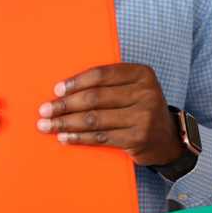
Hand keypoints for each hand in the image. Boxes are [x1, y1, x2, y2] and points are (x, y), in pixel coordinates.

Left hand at [37, 63, 181, 165]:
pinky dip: (78, 137)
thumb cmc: (138, 107)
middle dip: (64, 105)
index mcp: (141, 74)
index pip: (101, 75)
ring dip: (66, 123)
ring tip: (47, 125)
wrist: (167, 138)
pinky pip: (100, 137)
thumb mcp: (130, 88)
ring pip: (94, 119)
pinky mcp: (138, 138)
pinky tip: (64, 136)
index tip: (56, 90)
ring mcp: (144, 117)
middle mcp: (146, 93)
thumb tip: (62, 89)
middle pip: (94, 98)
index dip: (75, 82)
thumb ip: (105, 84)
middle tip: (44, 110)